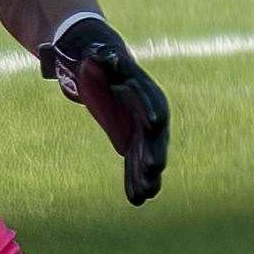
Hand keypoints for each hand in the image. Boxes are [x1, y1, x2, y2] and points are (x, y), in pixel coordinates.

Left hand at [41, 19, 169, 205]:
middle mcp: (150, 114)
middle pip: (155, 136)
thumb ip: (103, 57)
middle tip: (153, 168)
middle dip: (154, 151)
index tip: (153, 124)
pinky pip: (136, 163)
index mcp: (145, 92)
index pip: (153, 104)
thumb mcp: (99, 56)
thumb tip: (103, 54)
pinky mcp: (134, 142)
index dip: (152, 113)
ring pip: (147, 155)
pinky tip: (137, 198)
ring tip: (146, 193)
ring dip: (147, 174)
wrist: (103, 71)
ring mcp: (144, 131)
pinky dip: (135, 179)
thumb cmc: (99, 61)